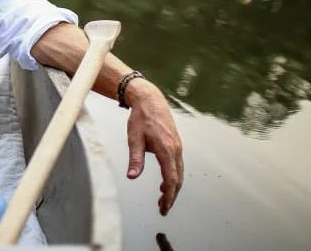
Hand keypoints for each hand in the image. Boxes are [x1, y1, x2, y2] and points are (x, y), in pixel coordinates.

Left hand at [124, 79, 183, 215]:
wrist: (150, 100)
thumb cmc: (140, 118)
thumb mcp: (134, 138)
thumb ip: (135, 159)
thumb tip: (132, 176)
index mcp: (167, 150)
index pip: (171, 180)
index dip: (169, 196)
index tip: (164, 208)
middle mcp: (176, 150)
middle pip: (178, 180)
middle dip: (171, 196)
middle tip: (162, 209)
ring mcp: (177, 147)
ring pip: (178, 173)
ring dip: (172, 188)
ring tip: (163, 200)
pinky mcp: (175, 145)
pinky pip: (177, 165)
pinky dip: (173, 177)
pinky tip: (165, 183)